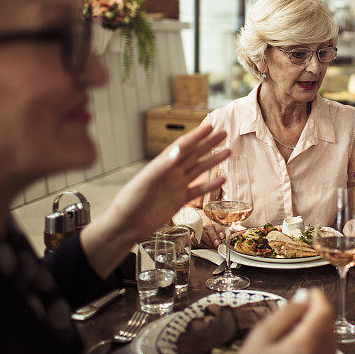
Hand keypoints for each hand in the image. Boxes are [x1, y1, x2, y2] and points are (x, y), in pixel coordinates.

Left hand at [94, 124, 229, 249]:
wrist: (126, 227)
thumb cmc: (130, 202)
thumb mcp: (145, 182)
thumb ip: (162, 166)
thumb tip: (178, 150)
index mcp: (162, 164)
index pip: (183, 146)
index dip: (196, 136)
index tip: (209, 126)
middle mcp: (171, 173)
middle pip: (194, 154)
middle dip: (209, 143)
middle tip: (224, 133)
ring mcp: (176, 186)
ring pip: (199, 170)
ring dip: (213, 161)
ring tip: (227, 152)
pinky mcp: (179, 200)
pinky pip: (198, 190)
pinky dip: (210, 185)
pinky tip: (222, 179)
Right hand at [228, 289, 335, 353]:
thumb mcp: (261, 337)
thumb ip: (285, 313)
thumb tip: (303, 297)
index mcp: (303, 348)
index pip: (324, 313)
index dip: (318, 297)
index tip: (309, 292)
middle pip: (330, 325)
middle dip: (317, 312)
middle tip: (297, 311)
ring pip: (332, 339)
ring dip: (319, 327)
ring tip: (294, 330)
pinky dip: (319, 343)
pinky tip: (299, 345)